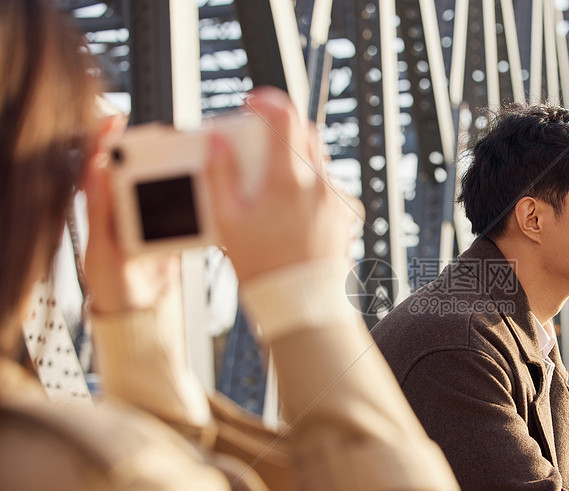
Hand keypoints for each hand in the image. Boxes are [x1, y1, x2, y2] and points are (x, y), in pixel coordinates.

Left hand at [81, 115, 180, 313]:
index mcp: (104, 206)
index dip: (106, 137)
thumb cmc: (111, 283)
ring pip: (167, 181)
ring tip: (195, 156)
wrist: (141, 309)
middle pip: (140, 165)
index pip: (101, 163)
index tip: (118, 120)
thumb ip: (102, 212)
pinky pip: (188, 207)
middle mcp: (128, 205)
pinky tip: (210, 190)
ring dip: (182, 168)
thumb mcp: (101, 250)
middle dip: (155, 146)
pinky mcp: (175, 227)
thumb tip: (100, 169)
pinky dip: (199, 197)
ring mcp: (153, 214)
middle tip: (170, 136)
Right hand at [205, 87, 363, 282]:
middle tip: (258, 143)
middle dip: (282, 129)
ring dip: (297, 159)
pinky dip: (312, 186)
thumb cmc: (264, 270)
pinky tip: (294, 209)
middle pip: (306, 132)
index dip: (267, 102)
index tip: (253, 103)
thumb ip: (220, 175)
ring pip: (318, 160)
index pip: (285, 116)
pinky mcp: (348, 214)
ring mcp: (338, 199)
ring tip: (274, 185)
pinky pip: (330, 186)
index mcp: (289, 181)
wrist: (303, 307)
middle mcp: (320, 184)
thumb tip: (218, 142)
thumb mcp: (228, 222)